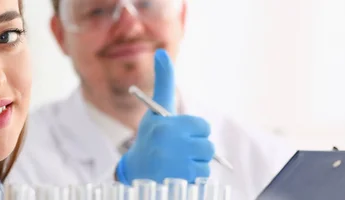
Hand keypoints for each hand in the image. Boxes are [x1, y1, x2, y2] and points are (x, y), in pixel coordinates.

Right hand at [115, 49, 214, 183]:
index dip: (194, 131)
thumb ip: (164, 82)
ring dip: (195, 163)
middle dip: (196, 148)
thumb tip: (161, 53)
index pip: (202, 126)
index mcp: (166, 125)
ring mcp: (175, 165)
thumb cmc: (150, 136)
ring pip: (206, 161)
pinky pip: (202, 176)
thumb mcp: (155, 110)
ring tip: (176, 162)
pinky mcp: (180, 181)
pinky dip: (193, 176)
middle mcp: (170, 144)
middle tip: (178, 151)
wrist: (137, 171)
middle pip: (207, 145)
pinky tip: (177, 173)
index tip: (180, 135)